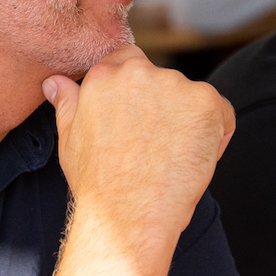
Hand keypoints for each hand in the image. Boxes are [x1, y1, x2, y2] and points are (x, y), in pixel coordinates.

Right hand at [43, 46, 235, 262]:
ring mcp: (174, 85)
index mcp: (104, 75)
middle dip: (164, 109)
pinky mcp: (205, 102)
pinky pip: (221, 114)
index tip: (140, 121)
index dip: (138, 92)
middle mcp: (139, 72)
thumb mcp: (70, 139)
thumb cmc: (98, 184)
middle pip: (163, 80)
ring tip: (172, 159)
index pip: (129, 61)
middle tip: (156, 149)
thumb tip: (55, 82)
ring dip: (189, 122)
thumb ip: (68, 102)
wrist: (128, 214)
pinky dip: (216, 135)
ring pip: (192, 98)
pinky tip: (193, 161)